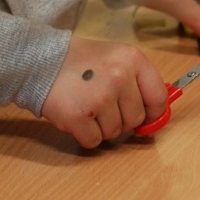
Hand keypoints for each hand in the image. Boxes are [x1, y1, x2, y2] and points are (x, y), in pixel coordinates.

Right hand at [40, 36, 166, 147]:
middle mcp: (119, 76)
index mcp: (132, 59)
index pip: (158, 98)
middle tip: (102, 104)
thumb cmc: (80, 62)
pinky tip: (76, 115)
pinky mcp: (79, 116)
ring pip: (115, 132)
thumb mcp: (114, 58)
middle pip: (135, 119)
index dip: (153, 113)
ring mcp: (100, 97)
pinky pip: (94, 141)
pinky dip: (85, 134)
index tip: (144, 117)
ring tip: (86, 105)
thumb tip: (155, 115)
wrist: (41, 61)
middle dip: (121, 119)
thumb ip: (136, 81)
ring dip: (101, 127)